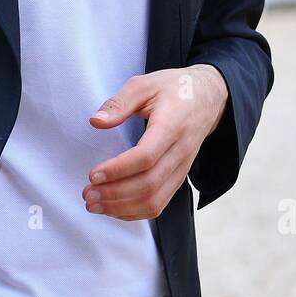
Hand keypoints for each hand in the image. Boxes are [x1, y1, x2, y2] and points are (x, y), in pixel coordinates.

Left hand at [81, 65, 228, 220]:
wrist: (207, 98)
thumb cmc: (174, 89)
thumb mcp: (145, 84)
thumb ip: (120, 103)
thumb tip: (96, 122)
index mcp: (172, 126)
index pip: (146, 156)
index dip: (118, 169)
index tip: (93, 174)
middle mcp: (181, 152)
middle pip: (149, 184)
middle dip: (114, 193)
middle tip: (87, 194)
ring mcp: (182, 168)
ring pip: (155, 200)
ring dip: (122, 207)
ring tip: (94, 204)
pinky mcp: (179, 178)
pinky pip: (159, 203)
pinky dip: (135, 212)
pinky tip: (113, 208)